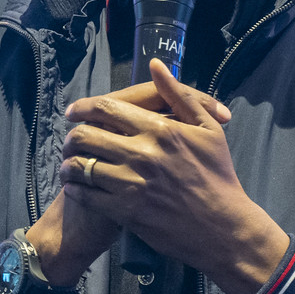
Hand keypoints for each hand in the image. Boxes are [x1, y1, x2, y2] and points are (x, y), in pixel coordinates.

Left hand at [59, 59, 290, 293]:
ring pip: (81, 166)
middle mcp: (143, 153)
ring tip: (70, 166)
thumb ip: (180, 95)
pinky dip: (75, 189)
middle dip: (71, 137)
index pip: (107, 108)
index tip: (73, 112)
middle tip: (71, 143)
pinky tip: (77, 188)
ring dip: (69, 164)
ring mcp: (132, 184)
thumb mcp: (208, 129)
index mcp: (160, 129)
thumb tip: (156, 65)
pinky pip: (86, 195)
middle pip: (85, 135)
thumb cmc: (218, 176)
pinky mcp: (126, 212)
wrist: (224, 228)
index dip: (82, 107)